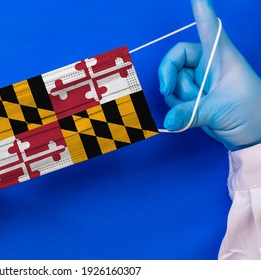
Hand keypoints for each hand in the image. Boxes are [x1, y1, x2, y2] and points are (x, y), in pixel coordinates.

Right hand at [158, 0, 260, 150]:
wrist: (253, 135)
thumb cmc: (250, 113)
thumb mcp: (220, 110)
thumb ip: (189, 114)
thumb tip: (168, 120)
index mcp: (221, 57)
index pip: (209, 28)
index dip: (201, 9)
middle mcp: (208, 64)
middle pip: (175, 59)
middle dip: (170, 78)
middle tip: (169, 91)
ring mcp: (199, 81)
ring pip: (173, 83)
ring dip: (179, 98)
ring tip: (200, 107)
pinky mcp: (192, 96)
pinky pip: (173, 98)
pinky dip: (177, 107)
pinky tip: (192, 113)